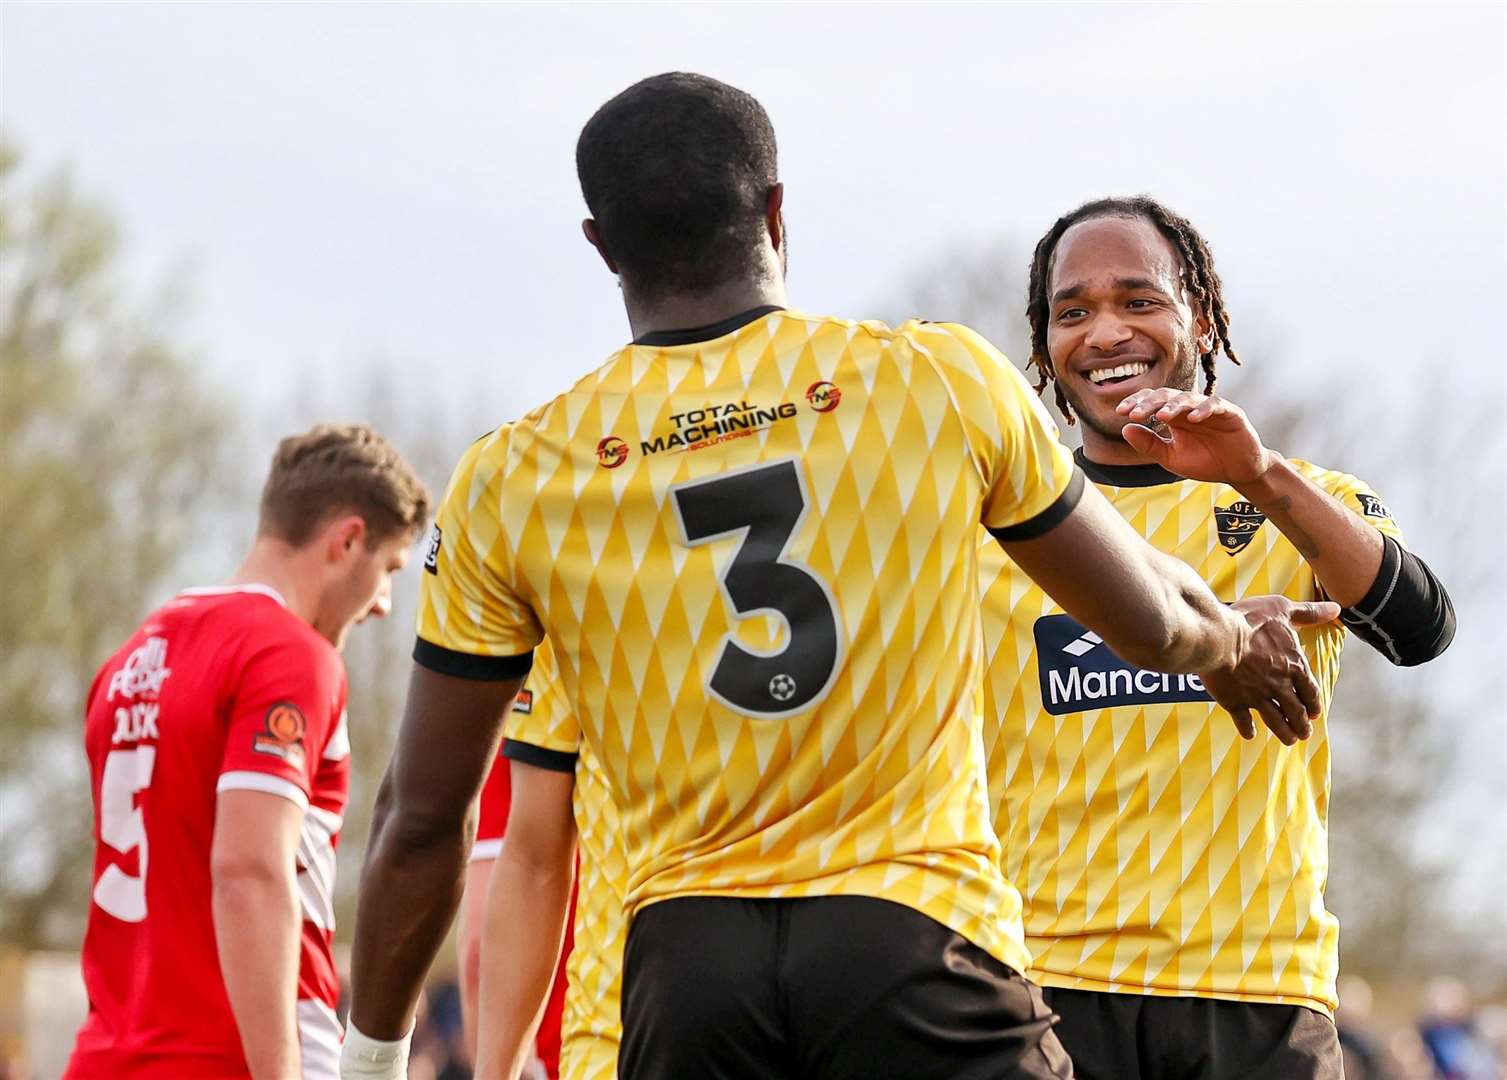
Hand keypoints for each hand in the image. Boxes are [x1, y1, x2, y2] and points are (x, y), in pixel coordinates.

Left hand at [1116, 388, 1277, 486]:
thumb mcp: (1171, 457)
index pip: (1152, 401)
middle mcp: (1189, 408)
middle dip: (1149, 403)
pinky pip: (1216, 405)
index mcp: (1174, 416)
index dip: (1137, 403)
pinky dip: (1204, 410)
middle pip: (1166, 396)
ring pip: (1189, 398)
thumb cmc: (1205, 462)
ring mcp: (1210, 408)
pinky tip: (1193, 418)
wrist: (1237, 471)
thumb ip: (1149, 444)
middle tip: (1134, 413)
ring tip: (1161, 415)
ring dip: (1174, 405)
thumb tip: (1125, 429)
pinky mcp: (1231, 413)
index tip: (1120, 412)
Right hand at [1199, 596, 1339, 743]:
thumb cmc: (1251, 621)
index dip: (1313, 703)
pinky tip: (1250, 735)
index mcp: (1293, 665)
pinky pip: (1244, 720)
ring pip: (1276, 720)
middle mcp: (1279, 685)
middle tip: (1303, 733)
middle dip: (1301, 724)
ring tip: (1289, 740)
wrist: (1220, 638)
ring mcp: (1257, 695)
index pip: (1309, 690)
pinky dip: (1248, 729)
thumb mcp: (1282, 610)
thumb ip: (1308, 613)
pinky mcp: (1235, 701)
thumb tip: (1336, 609)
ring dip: (1284, 732)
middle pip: (1296, 710)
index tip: (1314, 714)